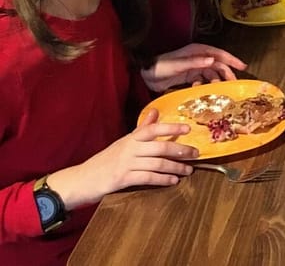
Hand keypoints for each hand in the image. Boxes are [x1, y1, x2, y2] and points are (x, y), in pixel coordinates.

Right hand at [47, 110, 196, 209]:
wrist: (81, 179)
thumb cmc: (106, 160)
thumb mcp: (124, 142)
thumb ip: (141, 129)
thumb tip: (155, 112)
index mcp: (131, 138)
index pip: (153, 129)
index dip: (171, 128)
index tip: (188, 129)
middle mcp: (129, 148)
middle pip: (160, 147)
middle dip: (181, 150)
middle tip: (196, 154)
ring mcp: (126, 163)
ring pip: (157, 163)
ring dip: (175, 167)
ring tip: (188, 170)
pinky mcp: (122, 179)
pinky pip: (147, 178)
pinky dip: (162, 179)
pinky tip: (173, 180)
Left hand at [142, 44, 246, 90]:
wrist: (146, 75)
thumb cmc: (161, 66)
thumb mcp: (179, 64)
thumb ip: (196, 62)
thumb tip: (213, 61)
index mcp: (198, 51)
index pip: (220, 54)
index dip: (232, 60)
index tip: (243, 67)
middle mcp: (198, 58)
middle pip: (218, 65)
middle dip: (226, 73)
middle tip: (234, 83)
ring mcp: (194, 67)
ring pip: (211, 74)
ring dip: (215, 80)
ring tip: (218, 89)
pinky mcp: (189, 76)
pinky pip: (202, 80)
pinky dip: (204, 85)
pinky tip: (200, 89)